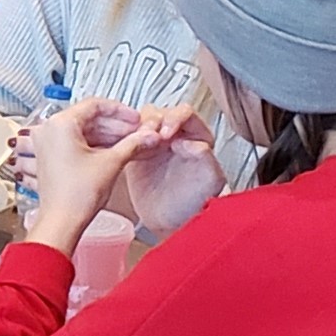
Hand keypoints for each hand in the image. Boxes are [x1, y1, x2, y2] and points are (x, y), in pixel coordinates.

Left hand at [19, 98, 160, 248]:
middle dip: (116, 125)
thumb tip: (149, 135)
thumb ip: (133, 144)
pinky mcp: (50, 156)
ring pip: (83, 130)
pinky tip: (116, 151)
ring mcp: (47, 143)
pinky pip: (76, 142)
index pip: (94, 105)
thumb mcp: (112, 162)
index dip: (120, 110)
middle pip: (88, 117)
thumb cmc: (77, 194)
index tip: (135, 118)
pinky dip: (96, 145)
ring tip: (132, 142)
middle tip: (138, 131)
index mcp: (59, 124)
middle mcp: (48, 129)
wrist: (62, 220)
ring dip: (108, 135)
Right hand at [115, 105, 227, 236]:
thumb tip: (192, 142)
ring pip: (142, 121)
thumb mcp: (210, 181)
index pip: (185, 114)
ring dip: (138, 126)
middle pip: (161, 113)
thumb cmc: (195, 204)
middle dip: (153, 119)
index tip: (166, 132)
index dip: (175, 118)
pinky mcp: (137, 152)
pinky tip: (125, 145)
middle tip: (148, 134)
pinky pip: (128, 136)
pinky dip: (125, 136)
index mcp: (198, 137)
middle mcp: (176, 136)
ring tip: (135, 140)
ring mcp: (156, 144)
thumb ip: (206, 158)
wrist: (173, 223)